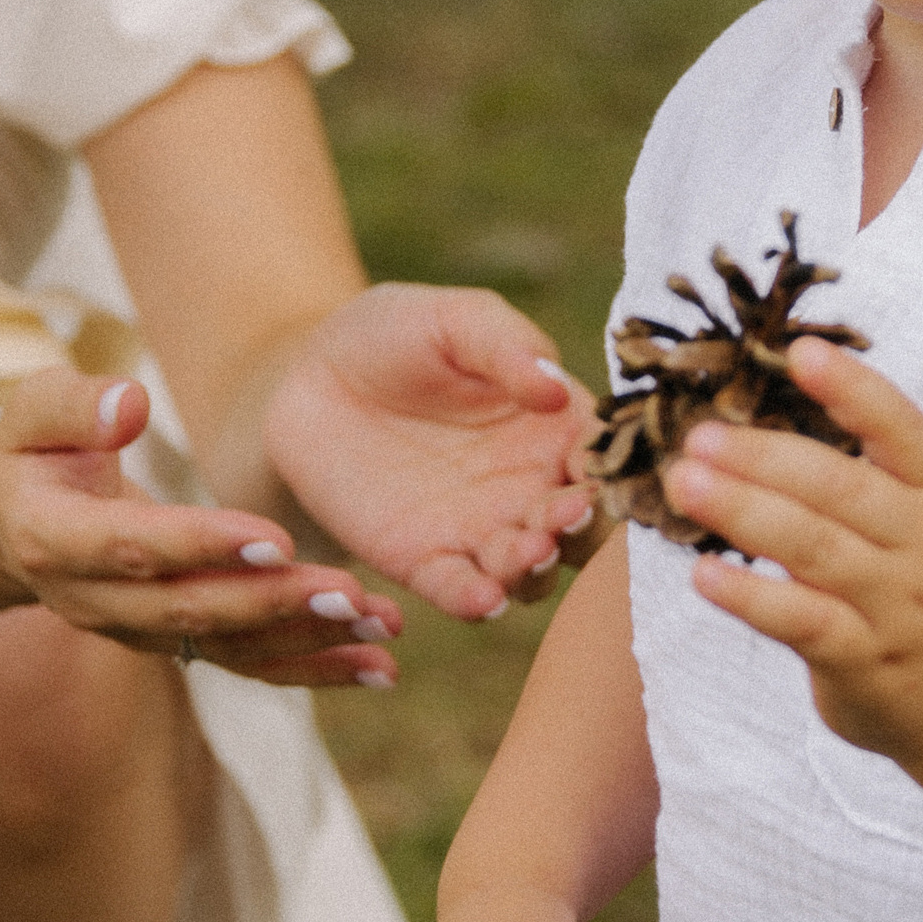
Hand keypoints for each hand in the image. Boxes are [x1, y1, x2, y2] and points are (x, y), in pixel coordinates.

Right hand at [0, 371, 400, 686]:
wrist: (13, 524)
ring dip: (309, 642)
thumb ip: (74, 405)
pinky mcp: (176, 645)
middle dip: (274, 604)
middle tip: (348, 591)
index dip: (202, 547)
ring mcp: (138, 633)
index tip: (275, 538)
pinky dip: (314, 669)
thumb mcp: (32, 411)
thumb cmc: (35, 451)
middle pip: (192, 610)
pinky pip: (248, 665)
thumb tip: (131, 404)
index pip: (135, 549)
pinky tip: (378, 666)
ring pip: (229, 648)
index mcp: (54, 541)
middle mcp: (95, 603)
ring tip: (382, 627)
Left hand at [265, 284, 597, 621]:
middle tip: (564, 517)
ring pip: (531, 570)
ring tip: (526, 552)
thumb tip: (557, 387)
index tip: (602, 476)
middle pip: (582, 528)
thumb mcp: (453, 319)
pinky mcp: (425, 561)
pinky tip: (481, 596)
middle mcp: (533, 487)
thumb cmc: (395, 333)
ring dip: (535, 569)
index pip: (604, 459)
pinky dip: (477, 601)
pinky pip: (460, 591)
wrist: (309, 375)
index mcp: (557, 427)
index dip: (612, 472)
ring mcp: (482, 531)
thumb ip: (506, 346)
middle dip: (582, 531)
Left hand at [659, 339, 922, 770]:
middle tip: (698, 436)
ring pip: (815, 550)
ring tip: (684, 484)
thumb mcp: (911, 519)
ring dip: (744, 512)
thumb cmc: (915, 583)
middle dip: (765, 457)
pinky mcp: (863, 659)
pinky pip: (801, 622)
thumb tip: (748, 411)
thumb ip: (850, 473)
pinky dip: (749, 597)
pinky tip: (702, 574)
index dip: (856, 390)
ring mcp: (894, 605)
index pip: (905, 431)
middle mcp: (922, 545)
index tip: (802, 352)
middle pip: (843, 489)